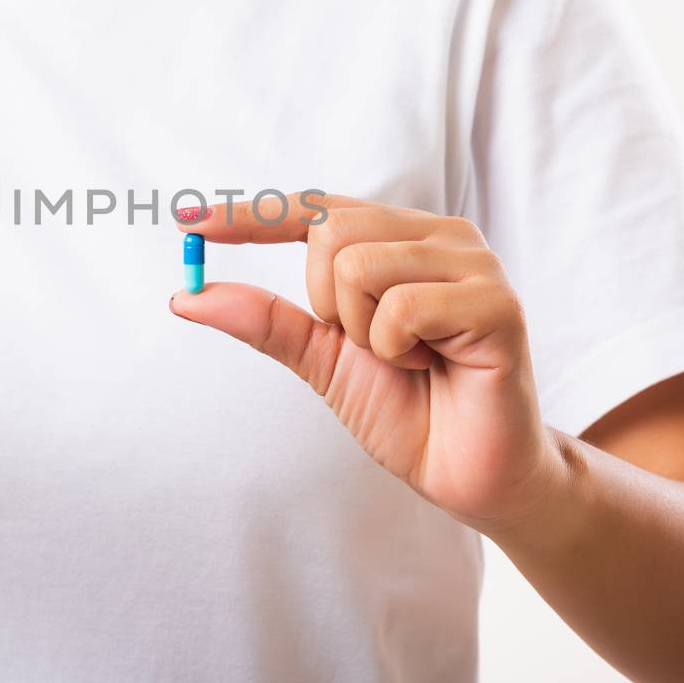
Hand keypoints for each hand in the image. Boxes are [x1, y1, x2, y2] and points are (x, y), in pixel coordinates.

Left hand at [170, 194, 562, 529]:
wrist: (468, 474)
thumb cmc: (408, 409)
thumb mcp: (321, 359)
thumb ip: (265, 320)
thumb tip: (187, 294)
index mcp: (400, 238)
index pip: (314, 208)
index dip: (251, 216)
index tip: (186, 220)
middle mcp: (439, 236)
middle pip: (332, 231)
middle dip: (327, 303)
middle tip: (370, 346)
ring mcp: (474, 264)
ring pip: (360, 266)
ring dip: (365, 333)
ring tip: (409, 360)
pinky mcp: (498, 303)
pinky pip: (402, 307)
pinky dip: (398, 349)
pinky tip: (434, 367)